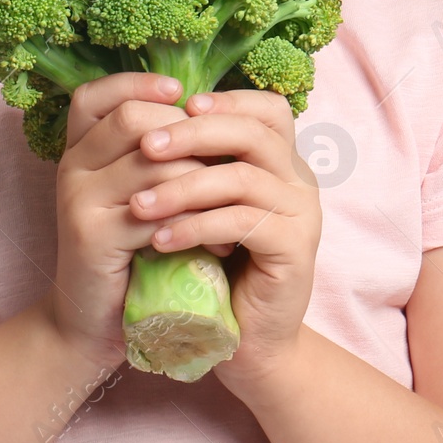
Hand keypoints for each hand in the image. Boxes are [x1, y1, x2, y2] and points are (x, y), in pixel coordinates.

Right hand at [43, 73, 213, 374]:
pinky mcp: (92, 237)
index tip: (182, 91)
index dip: (138, 84)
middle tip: (227, 160)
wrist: (93, 322)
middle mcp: (71, 167)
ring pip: (151, 164)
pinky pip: (155, 214)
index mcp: (79, 149)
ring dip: (203, 182)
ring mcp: (77, 200)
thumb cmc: (129, 252)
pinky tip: (222, 243)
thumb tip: (210, 108)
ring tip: (234, 204)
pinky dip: (196, 225)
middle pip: (132, 119)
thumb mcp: (138, 194)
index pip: (96, 94)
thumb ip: (157, 154)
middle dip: (188, 133)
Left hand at [126, 88, 321, 394]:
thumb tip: (147, 117)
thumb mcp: (204, 208)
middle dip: (194, 134)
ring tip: (139, 205)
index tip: (176, 106)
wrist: (247, 343)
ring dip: (184, 187)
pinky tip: (161, 240)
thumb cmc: (218, 269)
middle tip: (146, 146)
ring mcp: (303, 214)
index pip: (267, 108)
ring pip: (243, 178)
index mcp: (282, 162)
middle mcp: (300, 181)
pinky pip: (243, 223)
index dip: (225, 100)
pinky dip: (196, 227)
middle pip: (254, 133)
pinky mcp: (295, 249)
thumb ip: (198, 166)